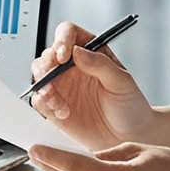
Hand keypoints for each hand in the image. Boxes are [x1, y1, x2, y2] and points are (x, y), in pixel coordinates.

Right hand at [28, 20, 156, 150]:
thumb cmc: (130, 106)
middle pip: (48, 53)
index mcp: (90, 52)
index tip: (64, 56)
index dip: (62, 40)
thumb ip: (100, 64)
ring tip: (59, 102)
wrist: (128, 137)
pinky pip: (39, 99)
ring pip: (39, 75)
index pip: (68, 33)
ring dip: (44, 87)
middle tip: (51, 78)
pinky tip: (63, 113)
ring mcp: (62, 85)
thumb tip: (77, 51)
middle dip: (46, 65)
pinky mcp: (54, 106)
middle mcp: (72, 66)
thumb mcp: (122, 82)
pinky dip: (45, 104)